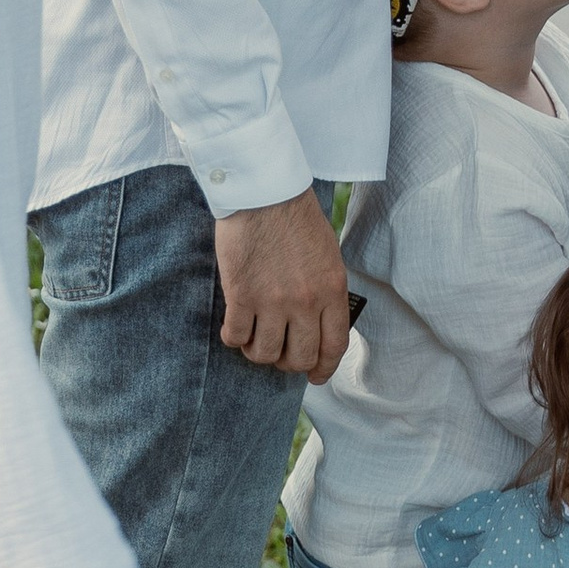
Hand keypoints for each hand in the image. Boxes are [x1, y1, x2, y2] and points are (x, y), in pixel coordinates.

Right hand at [216, 189, 351, 381]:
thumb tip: (318, 324)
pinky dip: (234, 339)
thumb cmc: (295, 217)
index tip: (315, 376)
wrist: (264, 191)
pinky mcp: (242, 295)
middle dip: (289, 362)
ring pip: (266, 354)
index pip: (334, 346)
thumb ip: (325, 291)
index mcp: (332, 290)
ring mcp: (273, 301)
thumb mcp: (327, 256)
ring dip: (259, 353)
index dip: (324, 368)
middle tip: (279, 353)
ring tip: (254, 340)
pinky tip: (234, 328)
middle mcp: (306, 302)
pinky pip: (237, 337)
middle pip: (300, 357)